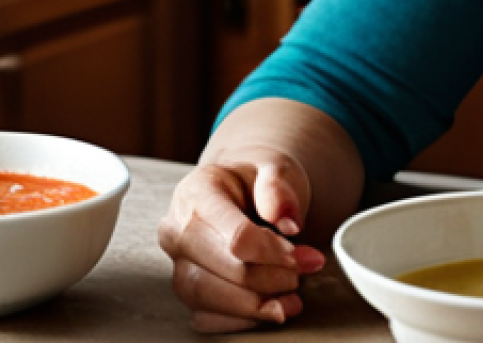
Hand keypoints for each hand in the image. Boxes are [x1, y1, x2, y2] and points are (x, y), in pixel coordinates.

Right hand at [158, 149, 325, 333]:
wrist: (246, 190)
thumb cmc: (258, 179)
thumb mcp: (275, 168)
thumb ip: (279, 188)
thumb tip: (288, 222)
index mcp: (196, 193)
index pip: (234, 236)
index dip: (270, 252)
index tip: (298, 254)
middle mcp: (177, 231)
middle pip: (216, 271)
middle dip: (266, 279)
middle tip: (300, 274)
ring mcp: (177, 263)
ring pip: (205, 299)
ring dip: (254, 305)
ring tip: (291, 298)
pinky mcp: (187, 290)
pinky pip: (206, 317)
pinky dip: (242, 319)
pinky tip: (271, 307)